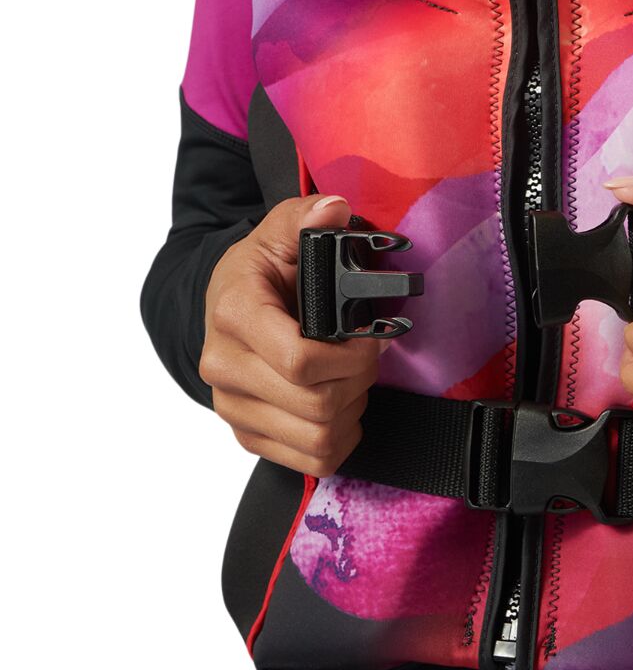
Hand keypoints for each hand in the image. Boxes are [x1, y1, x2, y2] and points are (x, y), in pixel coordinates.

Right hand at [199, 194, 385, 475]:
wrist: (226, 302)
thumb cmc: (262, 268)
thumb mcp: (282, 230)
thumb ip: (307, 217)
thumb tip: (333, 210)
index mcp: (234, 313)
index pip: (300, 360)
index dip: (351, 355)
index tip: (372, 337)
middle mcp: (224, 365)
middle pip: (315, 403)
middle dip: (358, 379)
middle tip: (368, 354)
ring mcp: (232, 405)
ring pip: (316, 437)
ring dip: (350, 409)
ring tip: (352, 377)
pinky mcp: (246, 434)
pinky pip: (309, 460)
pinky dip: (337, 438)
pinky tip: (340, 405)